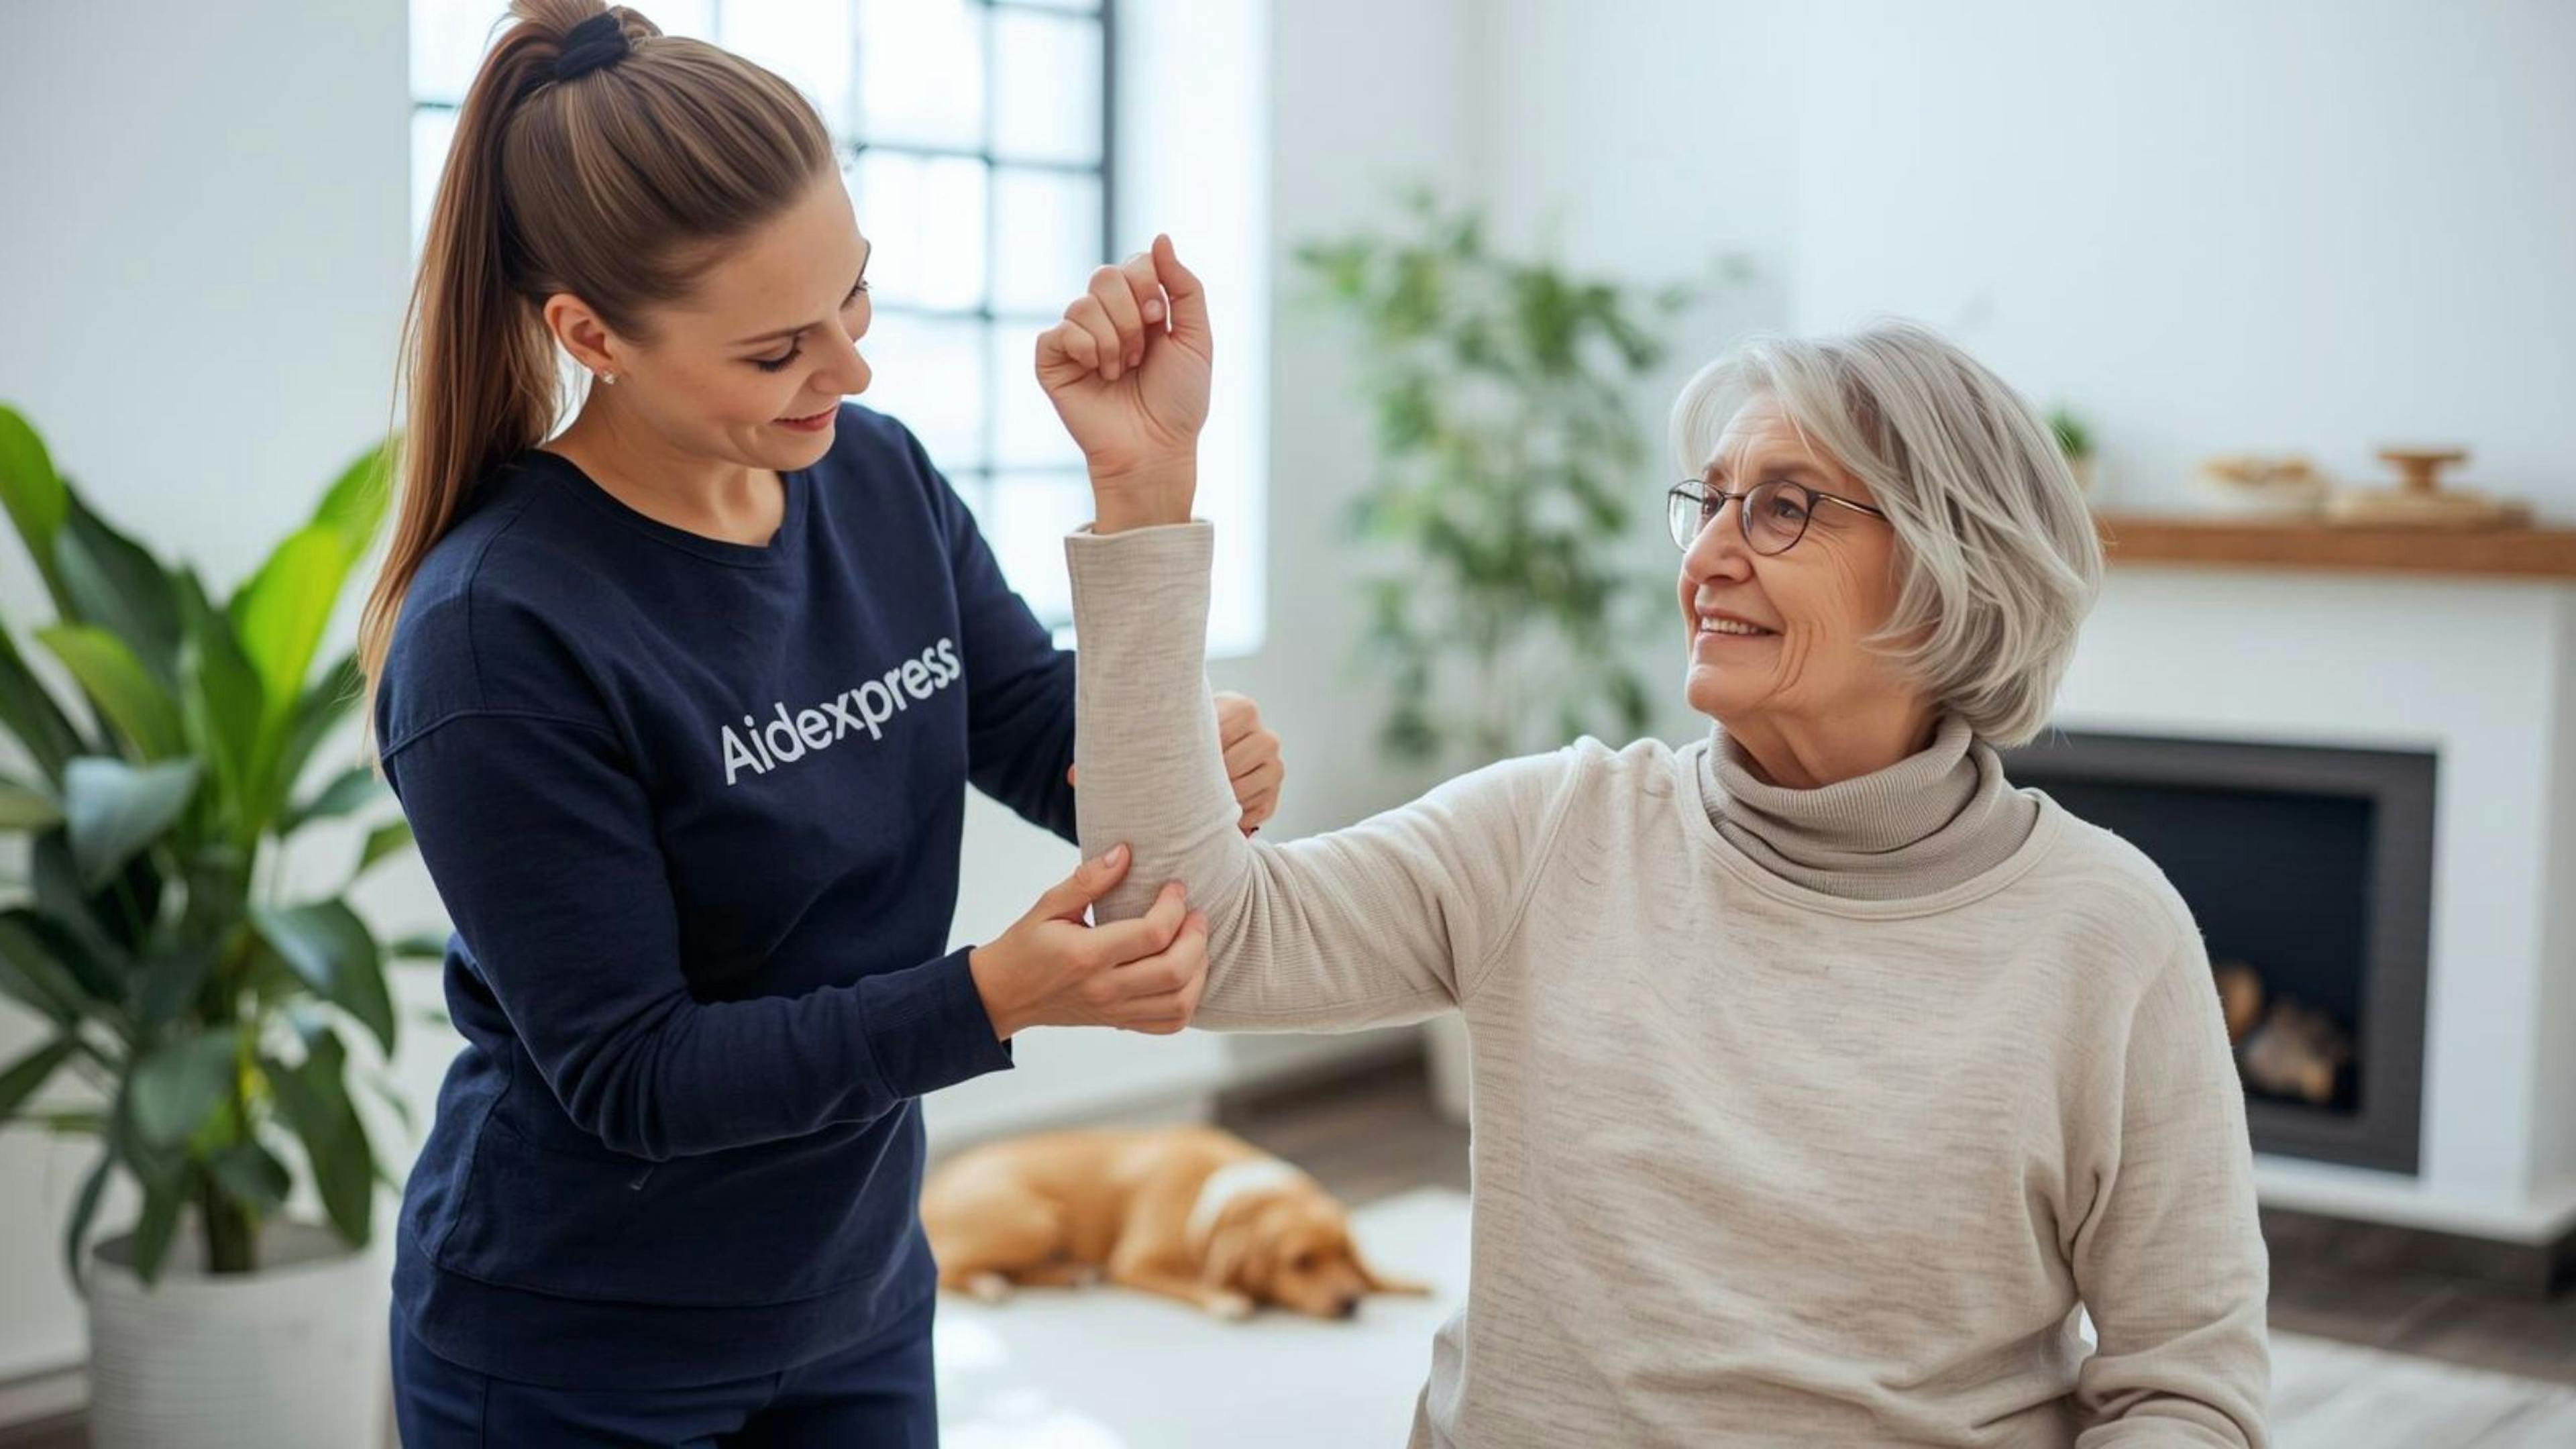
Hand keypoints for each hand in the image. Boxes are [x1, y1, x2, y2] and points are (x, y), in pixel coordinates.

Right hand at [968, 844, 1208, 1038]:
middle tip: (1195, 914)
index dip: (1174, 906)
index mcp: (1086, 955)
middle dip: (1196, 937)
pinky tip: (1186, 974)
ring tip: (1195, 943)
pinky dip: (1188, 1000)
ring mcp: (1114, 1011)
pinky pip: (1169, 1024)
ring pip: (1179, 1002)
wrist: (1003, 995)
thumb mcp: (1048, 905)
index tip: (1175, 888)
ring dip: (1199, 969)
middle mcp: (1104, 988)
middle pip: (1175, 970)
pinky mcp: (1119, 1023)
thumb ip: (1088, 879)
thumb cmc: (1025, 945)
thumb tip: (1125, 852)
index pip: (1152, 933)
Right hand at [1034, 234, 1210, 532]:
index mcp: (1139, 308)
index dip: (1147, 284)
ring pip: (1082, 304)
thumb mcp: (1197, 338)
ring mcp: (1076, 339)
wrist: (1155, 449)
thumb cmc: (1179, 402)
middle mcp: (1105, 318)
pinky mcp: (1052, 361)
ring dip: (1113, 341)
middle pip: (1104, 274)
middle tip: (1141, 353)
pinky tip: (1098, 374)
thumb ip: (1185, 286)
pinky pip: (1058, 331)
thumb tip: (1160, 237)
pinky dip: (1085, 349)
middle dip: (1131, 315)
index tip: (1162, 322)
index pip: (1133, 264)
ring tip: (1121, 372)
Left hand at [1063, 693, 1283, 834]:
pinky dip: (1230, 821)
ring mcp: (1274, 765)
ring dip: (1214, 806)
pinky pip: (1253, 813)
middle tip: (1170, 802)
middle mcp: (1263, 734)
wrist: (1217, 754)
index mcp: (1239, 707)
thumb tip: (1074, 775)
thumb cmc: (1178, 747)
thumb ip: (1121, 752)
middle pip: (1230, 766)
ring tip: (1188, 813)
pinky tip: (1209, 821)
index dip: (1190, 755)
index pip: (1218, 731)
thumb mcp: (1158, 742)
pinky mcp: (1276, 795)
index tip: (1167, 771)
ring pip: (1242, 792)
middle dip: (1199, 786)